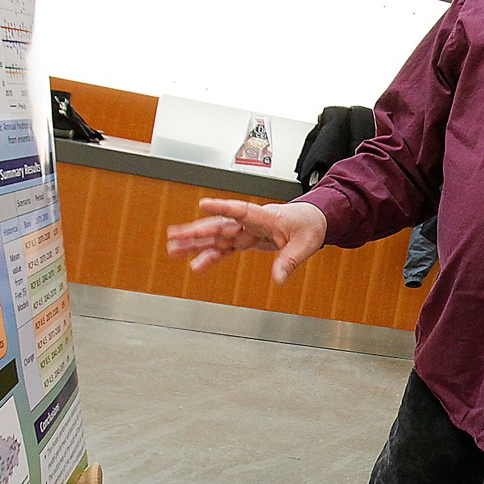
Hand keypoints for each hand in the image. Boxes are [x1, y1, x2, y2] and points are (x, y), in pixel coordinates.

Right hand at [165, 198, 327, 282]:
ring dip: (195, 242)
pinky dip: (210, 256)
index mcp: (266, 217)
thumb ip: (290, 261)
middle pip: (220, 225)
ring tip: (172, 248)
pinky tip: (195, 264)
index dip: (222, 208)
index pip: (241, 211)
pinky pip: (225, 248)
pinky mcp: (246, 240)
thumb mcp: (305, 245)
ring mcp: (246, 231)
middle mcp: (251, 222)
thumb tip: (279, 279)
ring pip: (216, 236)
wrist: (311, 220)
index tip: (203, 204)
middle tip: (174, 235)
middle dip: (196, 230)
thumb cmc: (308, 226)